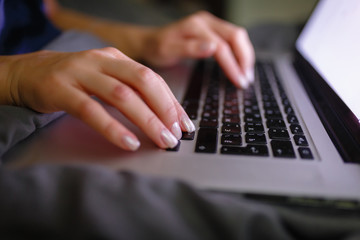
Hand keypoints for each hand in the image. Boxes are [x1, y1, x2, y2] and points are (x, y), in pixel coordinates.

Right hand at [0, 48, 194, 150]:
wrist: (29, 72)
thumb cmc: (75, 80)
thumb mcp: (107, 80)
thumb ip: (132, 93)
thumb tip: (164, 117)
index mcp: (117, 58)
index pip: (153, 79)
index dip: (172, 102)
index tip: (185, 123)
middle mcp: (102, 60)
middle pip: (143, 82)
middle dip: (165, 109)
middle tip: (176, 133)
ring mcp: (81, 73)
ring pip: (121, 95)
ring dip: (146, 119)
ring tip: (161, 139)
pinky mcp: (61, 89)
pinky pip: (91, 110)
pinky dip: (113, 128)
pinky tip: (128, 142)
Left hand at [142, 11, 254, 88]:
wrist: (150, 41)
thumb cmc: (156, 48)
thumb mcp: (167, 51)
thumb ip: (189, 49)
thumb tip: (213, 48)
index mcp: (195, 26)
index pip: (222, 46)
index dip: (232, 65)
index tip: (239, 81)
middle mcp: (206, 21)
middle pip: (236, 36)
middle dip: (244, 59)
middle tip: (246, 80)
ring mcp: (211, 24)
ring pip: (238, 36)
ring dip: (245, 55)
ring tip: (246, 75)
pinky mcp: (213, 30)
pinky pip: (233, 38)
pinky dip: (239, 52)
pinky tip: (240, 65)